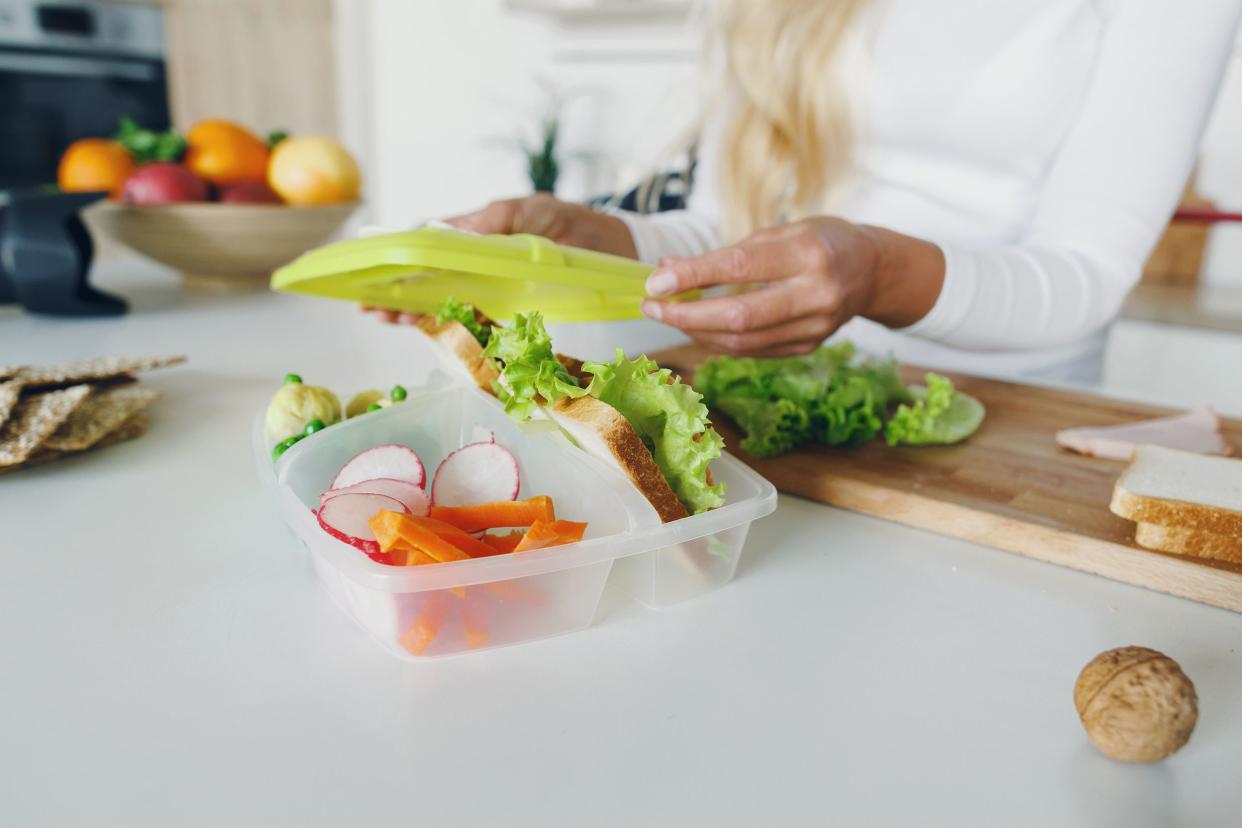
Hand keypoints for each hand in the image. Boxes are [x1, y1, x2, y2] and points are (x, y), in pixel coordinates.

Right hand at [366, 194, 637, 324]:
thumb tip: (451, 233)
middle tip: (372, 306)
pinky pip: (472, 314)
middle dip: (399, 289)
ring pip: (444, 297)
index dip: (400, 255)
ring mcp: (494, 283)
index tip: (375, 267)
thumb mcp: (533, 212)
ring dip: (415, 308)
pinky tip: (424, 327)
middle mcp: (481, 259)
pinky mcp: (510, 305)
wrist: (617, 249)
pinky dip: (447, 321)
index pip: (429, 242)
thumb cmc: (574, 224)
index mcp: (481, 231)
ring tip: (388, 318)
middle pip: (429, 275)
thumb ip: (494, 222)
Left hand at [640, 217, 943, 356]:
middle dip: (686, 315)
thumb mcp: (779, 231)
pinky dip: (718, 340)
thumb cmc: (821, 241)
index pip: (741, 268)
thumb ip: (726, 253)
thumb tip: (668, 269)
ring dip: (696, 330)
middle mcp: (816, 295)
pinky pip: (752, 351)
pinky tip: (697, 325)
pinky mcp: (808, 348)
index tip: (655, 282)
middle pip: (738, 317)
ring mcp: (815, 328)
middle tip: (651, 306)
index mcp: (809, 254)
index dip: (694, 276)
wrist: (873, 271)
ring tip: (668, 314)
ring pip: (741, 342)